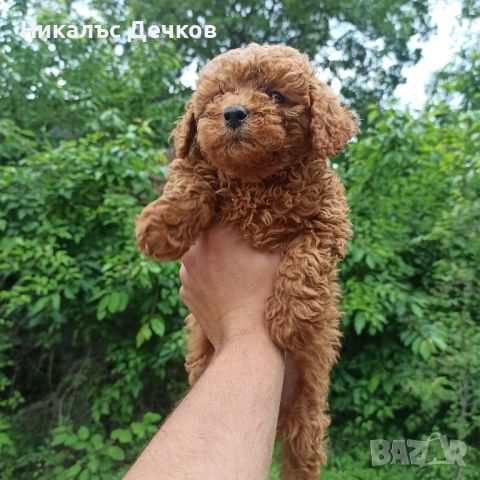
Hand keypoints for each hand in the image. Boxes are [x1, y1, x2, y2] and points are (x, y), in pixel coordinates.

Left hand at [179, 224, 280, 351]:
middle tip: (241, 251)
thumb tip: (272, 220)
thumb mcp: (276, 258)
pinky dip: (207, 280)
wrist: (247, 339)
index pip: (221, 214)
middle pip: (209, 235)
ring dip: (213, 260)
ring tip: (232, 273)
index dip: (234, 219)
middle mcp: (194, 251)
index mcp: (215, 235)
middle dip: (223, 240)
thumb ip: (271, 234)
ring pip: (200, 257)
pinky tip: (223, 289)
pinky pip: (196, 278)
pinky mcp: (185, 293)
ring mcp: (186, 274)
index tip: (245, 227)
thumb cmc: (265, 295)